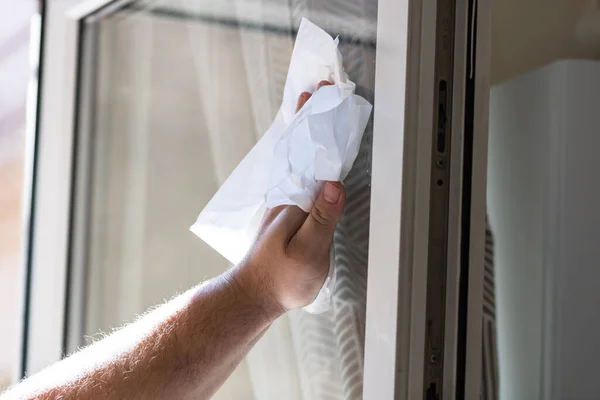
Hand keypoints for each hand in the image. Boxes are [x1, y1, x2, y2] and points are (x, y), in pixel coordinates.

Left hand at [232, 81, 345, 319]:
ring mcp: (286, 203)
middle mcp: (286, 196)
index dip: (315, 123)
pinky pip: (298, 175)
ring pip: (297, 160)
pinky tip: (310, 154)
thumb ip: (321, 219)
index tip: (323, 95)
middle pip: (299, 149)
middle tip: (320, 90)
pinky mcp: (288, 214)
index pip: (306, 153)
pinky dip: (305, 156)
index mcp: (292, 200)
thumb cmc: (279, 279)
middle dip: (308, 118)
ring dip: (306, 133)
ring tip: (316, 111)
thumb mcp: (307, 253)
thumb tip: (334, 184)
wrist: (254, 296)